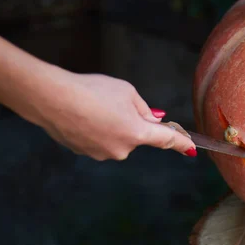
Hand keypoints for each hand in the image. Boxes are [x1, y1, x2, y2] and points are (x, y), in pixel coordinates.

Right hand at [35, 72, 196, 160]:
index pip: (166, 139)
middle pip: (136, 135)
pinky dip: (95, 129)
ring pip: (115, 138)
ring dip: (111, 125)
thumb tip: (154, 119)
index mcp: (137, 133)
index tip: (192, 149)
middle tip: (112, 102)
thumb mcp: (126, 91)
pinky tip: (81, 114)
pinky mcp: (84, 153)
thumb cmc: (92, 90)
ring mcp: (102, 154)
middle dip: (130, 121)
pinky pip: (98, 140)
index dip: (180, 143)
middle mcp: (122, 149)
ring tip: (92, 107)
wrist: (52, 99)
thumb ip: (143, 108)